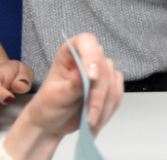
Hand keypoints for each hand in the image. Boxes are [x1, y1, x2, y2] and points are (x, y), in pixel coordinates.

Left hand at [3, 34, 122, 159]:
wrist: (52, 123)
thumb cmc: (48, 105)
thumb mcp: (55, 96)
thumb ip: (71, 85)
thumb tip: (81, 74)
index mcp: (70, 53)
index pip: (86, 42)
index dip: (91, 56)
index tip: (91, 77)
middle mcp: (88, 58)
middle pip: (103, 67)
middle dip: (98, 94)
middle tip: (90, 116)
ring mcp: (101, 71)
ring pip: (113, 83)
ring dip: (104, 106)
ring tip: (91, 124)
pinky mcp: (110, 85)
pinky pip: (118, 95)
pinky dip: (109, 110)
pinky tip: (97, 122)